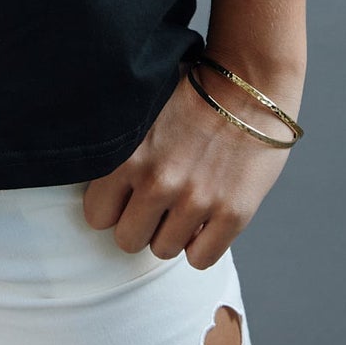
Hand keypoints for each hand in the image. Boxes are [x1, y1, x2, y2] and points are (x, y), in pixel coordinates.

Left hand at [82, 58, 303, 268]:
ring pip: (164, 250)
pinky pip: (200, 259)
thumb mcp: (141, 108)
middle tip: (157, 201)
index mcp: (128, 155)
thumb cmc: (192, 91)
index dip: (113, 205)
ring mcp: (196, 200)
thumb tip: (95, 173)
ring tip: (185, 201)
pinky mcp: (232, 214)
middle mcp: (157, 181)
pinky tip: (206, 216)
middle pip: (127, 240)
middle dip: (140, 223)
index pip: (97, 215)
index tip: (127, 194)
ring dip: (172, 232)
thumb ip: (117, 144)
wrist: (250, 85)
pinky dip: (202, 244)